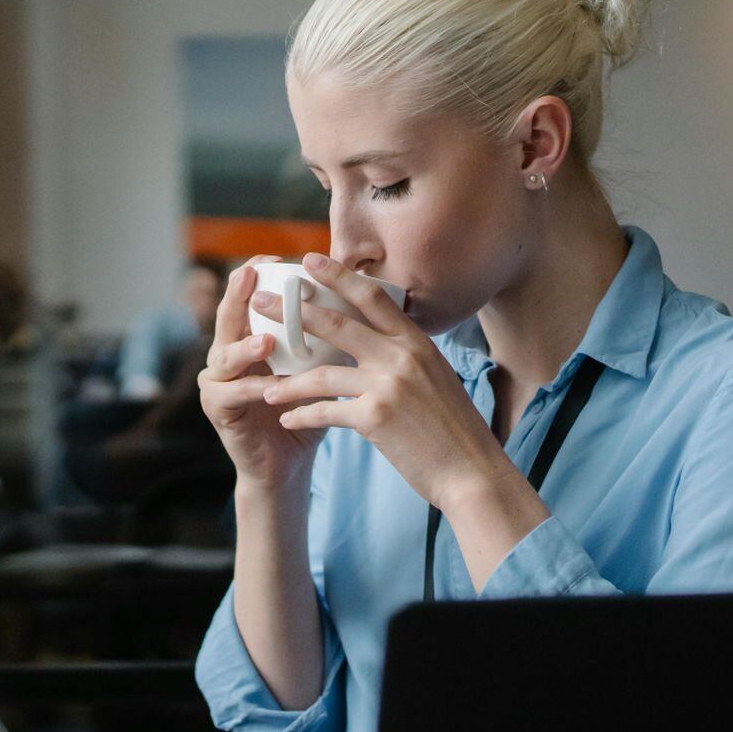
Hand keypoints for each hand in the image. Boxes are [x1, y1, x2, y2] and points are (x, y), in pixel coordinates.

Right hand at [197, 255, 330, 490]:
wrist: (288, 463)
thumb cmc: (307, 409)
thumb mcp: (320, 366)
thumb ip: (329, 335)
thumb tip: (367, 298)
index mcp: (250, 337)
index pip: (249, 298)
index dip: (256, 274)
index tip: (275, 257)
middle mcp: (227, 353)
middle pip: (227, 317)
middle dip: (238, 296)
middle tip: (250, 277)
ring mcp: (217, 382)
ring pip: (224, 356)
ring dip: (246, 348)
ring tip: (266, 342)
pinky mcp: (218, 410)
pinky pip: (234, 394)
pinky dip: (254, 390)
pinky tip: (271, 388)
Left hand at [255, 253, 512, 509]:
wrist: (471, 471)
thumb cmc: (454, 429)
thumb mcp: (436, 377)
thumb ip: (406, 356)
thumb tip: (379, 340)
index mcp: (418, 342)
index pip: (372, 296)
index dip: (338, 275)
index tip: (309, 260)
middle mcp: (402, 356)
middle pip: (337, 323)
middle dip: (293, 311)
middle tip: (261, 301)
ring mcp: (388, 385)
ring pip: (322, 373)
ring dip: (288, 379)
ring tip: (264, 384)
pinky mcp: (375, 418)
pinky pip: (325, 411)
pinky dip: (303, 415)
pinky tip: (287, 418)